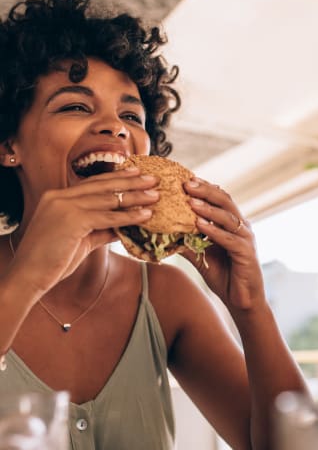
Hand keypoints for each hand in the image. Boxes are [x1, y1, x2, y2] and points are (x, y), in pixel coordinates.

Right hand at [4, 168, 158, 296]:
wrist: (29, 276)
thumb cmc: (53, 260)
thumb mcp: (81, 239)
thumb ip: (101, 229)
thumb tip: (124, 226)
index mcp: (58, 197)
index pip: (93, 183)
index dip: (117, 177)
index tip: (136, 173)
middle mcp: (60, 196)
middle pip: (103, 185)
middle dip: (131, 181)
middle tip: (153, 179)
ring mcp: (64, 206)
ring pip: (108, 199)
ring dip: (135, 197)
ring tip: (155, 196)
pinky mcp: (72, 219)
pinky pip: (108, 216)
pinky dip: (129, 216)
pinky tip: (145, 215)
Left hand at [182, 178, 264, 310]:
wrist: (242, 300)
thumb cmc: (224, 276)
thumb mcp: (201, 256)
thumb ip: (188, 242)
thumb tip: (165, 232)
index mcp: (232, 223)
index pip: (219, 198)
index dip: (204, 188)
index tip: (184, 179)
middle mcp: (241, 226)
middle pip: (225, 201)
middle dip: (205, 191)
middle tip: (187, 182)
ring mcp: (246, 238)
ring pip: (227, 217)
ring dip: (208, 208)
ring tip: (191, 200)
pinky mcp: (246, 253)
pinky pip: (229, 238)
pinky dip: (214, 230)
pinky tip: (199, 225)